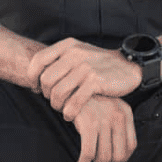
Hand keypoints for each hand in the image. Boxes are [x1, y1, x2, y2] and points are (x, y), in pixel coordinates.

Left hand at [27, 37, 141, 121]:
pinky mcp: (95, 81)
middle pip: (46, 80)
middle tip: (54, 101)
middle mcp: (75, 54)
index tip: (36, 88)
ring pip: (58, 93)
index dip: (32, 77)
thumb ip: (59, 61)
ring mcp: (85, 67)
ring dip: (57, 106)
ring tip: (63, 109)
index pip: (38, 60)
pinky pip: (73, 102)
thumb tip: (36, 78)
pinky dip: (69, 112)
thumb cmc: (99, 65)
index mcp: (68, 46)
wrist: (129, 67)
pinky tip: (71, 115)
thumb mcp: (79, 54)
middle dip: (47, 95)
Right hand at [72, 95, 136, 161]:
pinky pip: (88, 152)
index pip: (131, 146)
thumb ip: (115, 125)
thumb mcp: (107, 108)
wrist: (70, 85)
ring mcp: (103, 120)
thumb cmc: (87, 100)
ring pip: (104, 157)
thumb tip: (115, 154)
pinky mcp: (88, 123)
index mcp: (125, 113)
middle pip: (119, 155)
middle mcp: (118, 116)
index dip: (120, 159)